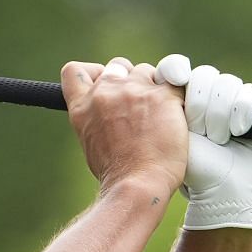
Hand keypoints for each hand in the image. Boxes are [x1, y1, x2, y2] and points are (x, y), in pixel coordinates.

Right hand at [61, 57, 187, 200]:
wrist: (137, 185)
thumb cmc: (117, 174)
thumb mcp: (92, 142)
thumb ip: (96, 118)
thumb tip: (109, 112)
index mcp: (82, 107)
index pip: (74, 71)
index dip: (93, 73)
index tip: (104, 84)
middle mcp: (104, 93)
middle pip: (117, 65)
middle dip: (129, 80)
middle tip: (139, 105)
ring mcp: (133, 91)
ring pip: (147, 71)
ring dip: (153, 88)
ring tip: (159, 117)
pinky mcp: (162, 95)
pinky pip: (175, 84)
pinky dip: (177, 99)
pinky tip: (176, 119)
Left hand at [154, 54, 251, 231]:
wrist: (225, 195)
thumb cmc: (193, 170)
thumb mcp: (168, 136)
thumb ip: (156, 106)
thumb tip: (143, 75)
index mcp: (181, 100)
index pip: (176, 69)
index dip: (175, 69)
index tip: (174, 78)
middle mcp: (208, 97)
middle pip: (203, 75)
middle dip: (199, 102)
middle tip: (198, 129)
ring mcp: (235, 102)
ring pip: (226, 83)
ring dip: (219, 112)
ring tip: (217, 139)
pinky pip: (250, 94)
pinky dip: (242, 111)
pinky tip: (238, 131)